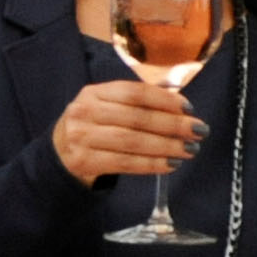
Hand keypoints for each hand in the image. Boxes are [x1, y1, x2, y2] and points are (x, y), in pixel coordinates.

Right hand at [50, 76, 201, 184]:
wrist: (58, 153)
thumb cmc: (93, 127)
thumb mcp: (106, 106)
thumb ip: (136, 103)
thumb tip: (180, 107)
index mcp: (94, 92)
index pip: (134, 92)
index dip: (164, 99)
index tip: (189, 108)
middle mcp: (85, 112)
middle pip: (137, 118)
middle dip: (172, 124)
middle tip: (198, 130)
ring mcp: (82, 138)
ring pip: (133, 142)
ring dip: (166, 146)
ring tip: (189, 149)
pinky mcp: (84, 161)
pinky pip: (125, 163)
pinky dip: (151, 164)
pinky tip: (170, 164)